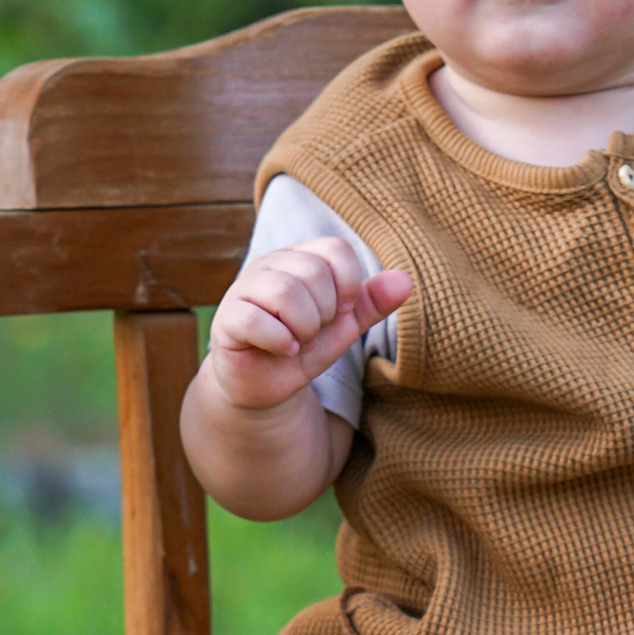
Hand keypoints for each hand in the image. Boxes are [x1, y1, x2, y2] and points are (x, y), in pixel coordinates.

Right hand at [202, 236, 411, 412]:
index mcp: (300, 258)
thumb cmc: (304, 347)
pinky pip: (255, 319)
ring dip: (304, 328)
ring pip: (285, 292)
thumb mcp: (344, 326)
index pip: (335, 248)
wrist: (267, 386)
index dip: (348, 285)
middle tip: (312, 332)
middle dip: (324, 313)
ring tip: (297, 342)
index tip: (339, 312)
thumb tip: (406, 280)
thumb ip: (371, 303)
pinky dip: (280, 341)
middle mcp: (270, 265)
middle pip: (312, 272)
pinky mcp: (227, 320)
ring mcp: (243, 289)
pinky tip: (283, 351)